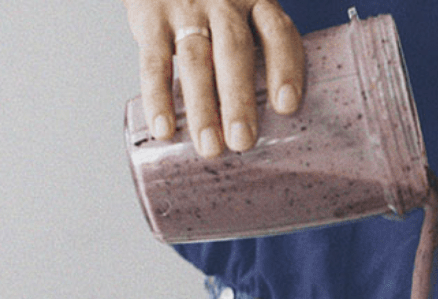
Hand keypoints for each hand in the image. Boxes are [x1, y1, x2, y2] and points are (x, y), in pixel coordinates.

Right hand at [123, 0, 303, 156]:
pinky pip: (153, 61)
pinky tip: (165, 128)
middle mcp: (225, 3)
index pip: (278, 33)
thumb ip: (258, 55)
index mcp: (257, 3)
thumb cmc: (216, 5)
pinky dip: (158, 97)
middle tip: (243, 140)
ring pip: (195, 60)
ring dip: (202, 107)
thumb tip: (278, 126)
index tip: (287, 106)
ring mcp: (186, 10)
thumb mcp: (244, 14)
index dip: (285, 68)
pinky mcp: (150, 18)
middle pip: (234, 50)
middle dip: (239, 98)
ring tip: (210, 146)